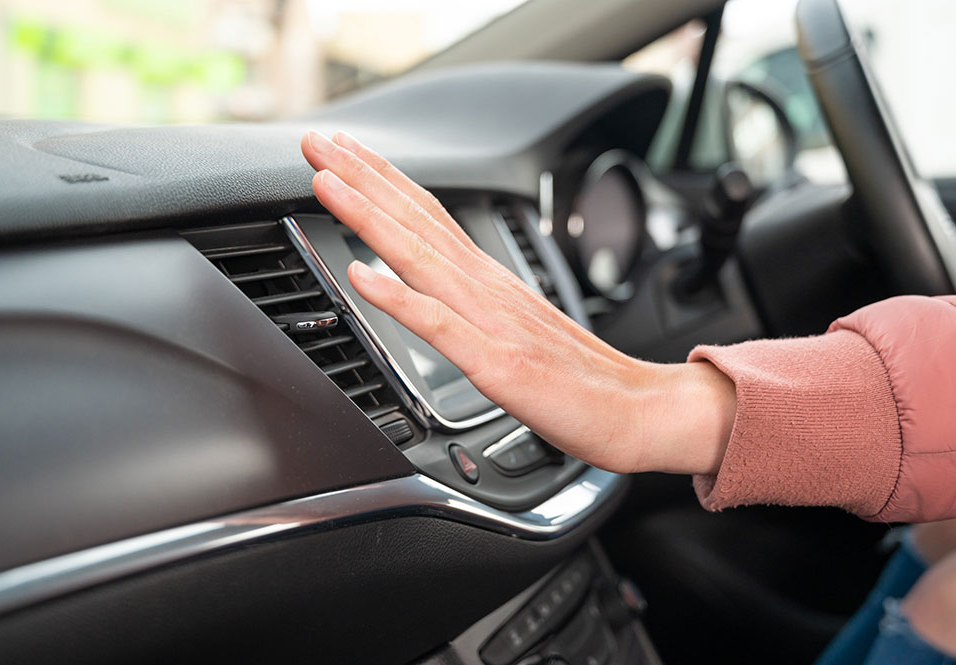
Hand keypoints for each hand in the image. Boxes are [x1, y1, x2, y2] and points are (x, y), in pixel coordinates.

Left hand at [301, 131, 734, 474]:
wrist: (640, 409)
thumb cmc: (581, 379)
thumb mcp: (518, 331)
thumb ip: (476, 310)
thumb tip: (436, 296)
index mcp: (489, 281)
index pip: (429, 216)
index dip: (382, 181)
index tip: (343, 152)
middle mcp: (487, 288)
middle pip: (417, 220)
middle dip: (361, 177)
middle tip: (314, 139)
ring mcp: (492, 321)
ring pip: (421, 257)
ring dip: (369, 216)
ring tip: (325, 181)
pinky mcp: (498, 362)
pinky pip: (439, 324)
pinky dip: (398, 295)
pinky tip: (361, 274)